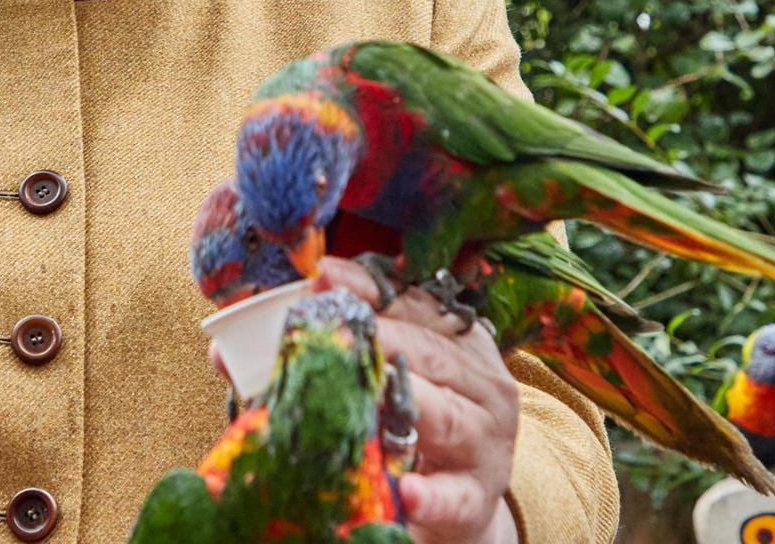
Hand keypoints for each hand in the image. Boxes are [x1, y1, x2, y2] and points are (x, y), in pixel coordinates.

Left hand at [314, 258, 520, 543]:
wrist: (462, 499)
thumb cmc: (425, 422)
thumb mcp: (404, 373)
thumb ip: (362, 334)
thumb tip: (288, 306)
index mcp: (466, 346)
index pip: (421, 307)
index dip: (373, 290)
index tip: (327, 276)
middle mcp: (485, 387)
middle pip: (432, 355)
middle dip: (383, 338)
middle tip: (340, 332)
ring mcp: (486, 443)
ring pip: (445, 416)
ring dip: (407, 404)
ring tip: (369, 394)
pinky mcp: (476, 497)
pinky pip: (454, 495)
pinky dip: (431, 494)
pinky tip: (407, 492)